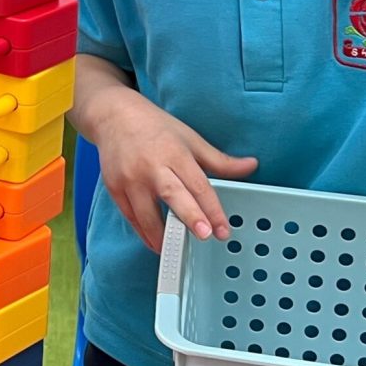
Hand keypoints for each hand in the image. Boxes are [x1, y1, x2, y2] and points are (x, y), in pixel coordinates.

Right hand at [85, 87, 255, 251]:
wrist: (114, 116)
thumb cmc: (155, 128)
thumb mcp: (190, 139)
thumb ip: (219, 160)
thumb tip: (251, 166)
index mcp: (174, 153)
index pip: (198, 184)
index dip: (212, 208)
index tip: (223, 229)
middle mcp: (151, 166)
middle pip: (173, 194)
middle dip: (190, 216)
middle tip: (204, 235)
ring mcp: (130, 178)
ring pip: (147, 213)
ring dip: (162, 235)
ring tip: (176, 250)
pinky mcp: (114, 188)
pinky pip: (130, 217)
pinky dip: (143, 233)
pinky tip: (156, 242)